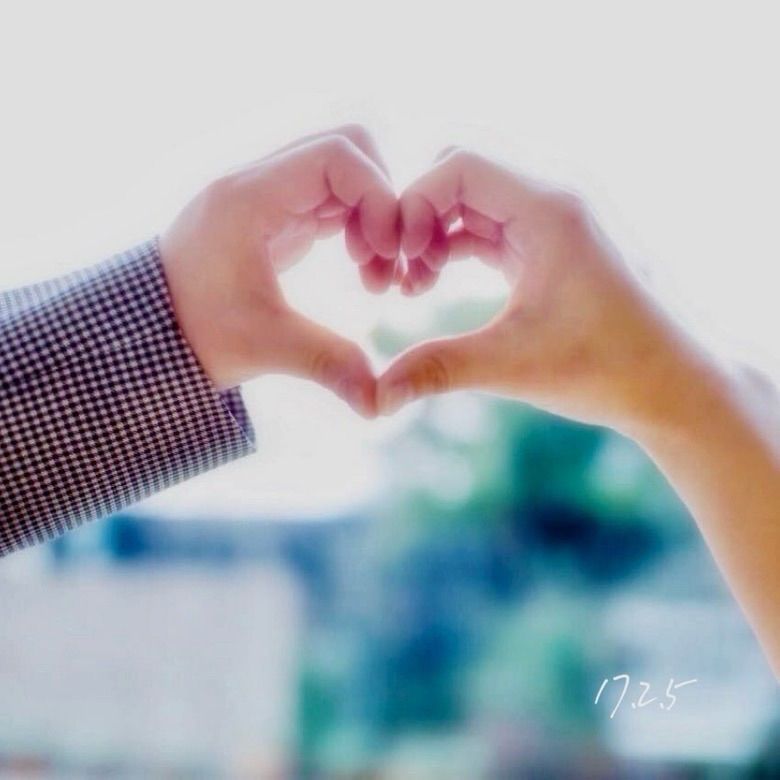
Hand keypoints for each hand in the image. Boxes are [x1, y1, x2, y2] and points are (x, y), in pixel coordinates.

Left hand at [159, 126, 399, 416]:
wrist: (151, 332)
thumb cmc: (195, 332)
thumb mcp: (263, 347)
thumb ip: (325, 362)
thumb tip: (378, 403)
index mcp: (249, 197)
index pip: (337, 152)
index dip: (378, 194)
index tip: (387, 250)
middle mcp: (260, 182)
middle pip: (348, 147)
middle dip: (381, 200)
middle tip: (386, 258)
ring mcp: (269, 195)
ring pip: (345, 172)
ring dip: (374, 216)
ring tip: (375, 275)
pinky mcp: (277, 215)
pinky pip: (334, 198)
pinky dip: (359, 226)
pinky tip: (363, 270)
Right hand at [378, 149, 708, 434]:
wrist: (672, 381)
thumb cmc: (608, 367)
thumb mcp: (513, 365)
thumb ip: (438, 368)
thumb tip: (375, 396)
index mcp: (549, 209)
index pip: (459, 164)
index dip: (413, 202)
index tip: (396, 257)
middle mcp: (554, 200)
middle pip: (462, 172)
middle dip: (419, 215)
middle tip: (400, 268)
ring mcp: (553, 221)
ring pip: (473, 200)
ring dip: (435, 234)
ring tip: (413, 284)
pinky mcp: (550, 245)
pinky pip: (489, 226)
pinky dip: (455, 247)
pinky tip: (434, 284)